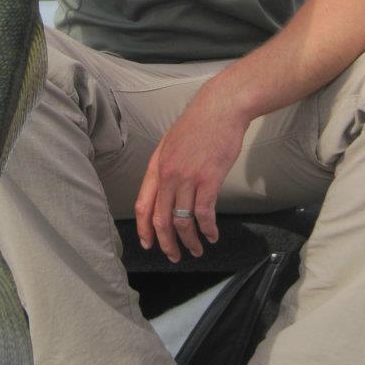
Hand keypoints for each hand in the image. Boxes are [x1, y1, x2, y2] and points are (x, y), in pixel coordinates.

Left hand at [134, 79, 248, 262]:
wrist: (221, 108)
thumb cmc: (199, 123)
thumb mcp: (171, 142)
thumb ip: (165, 166)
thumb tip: (164, 189)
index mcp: (157, 165)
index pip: (143, 204)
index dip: (144, 228)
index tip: (148, 243)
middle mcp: (169, 175)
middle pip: (161, 219)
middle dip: (166, 243)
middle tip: (174, 256)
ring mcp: (189, 178)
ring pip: (182, 220)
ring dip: (189, 241)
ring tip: (197, 250)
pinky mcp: (209, 180)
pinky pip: (205, 214)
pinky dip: (207, 229)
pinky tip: (212, 235)